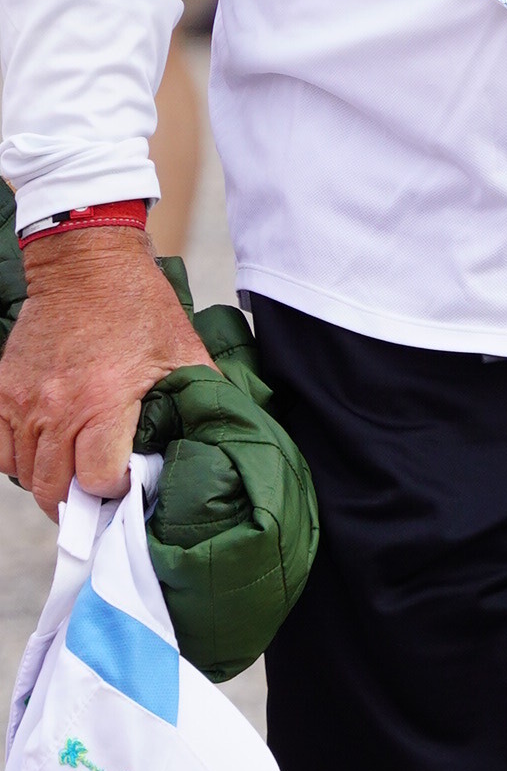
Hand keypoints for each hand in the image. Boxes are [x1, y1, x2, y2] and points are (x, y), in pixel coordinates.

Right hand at [0, 230, 209, 517]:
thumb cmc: (138, 307)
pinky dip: (17, 460)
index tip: (127, 481)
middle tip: (97, 499)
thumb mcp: (184, 351)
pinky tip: (44, 452)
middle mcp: (57, 407)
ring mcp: (22, 401)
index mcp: (104, 401)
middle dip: (80, 504)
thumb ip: (201, 395)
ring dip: (48, 483)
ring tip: (72, 477)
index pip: (96, 481)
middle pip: (54, 489)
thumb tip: (221, 432)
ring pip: (24, 475)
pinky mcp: (1, 390)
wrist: (86, 265)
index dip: (115, 490)